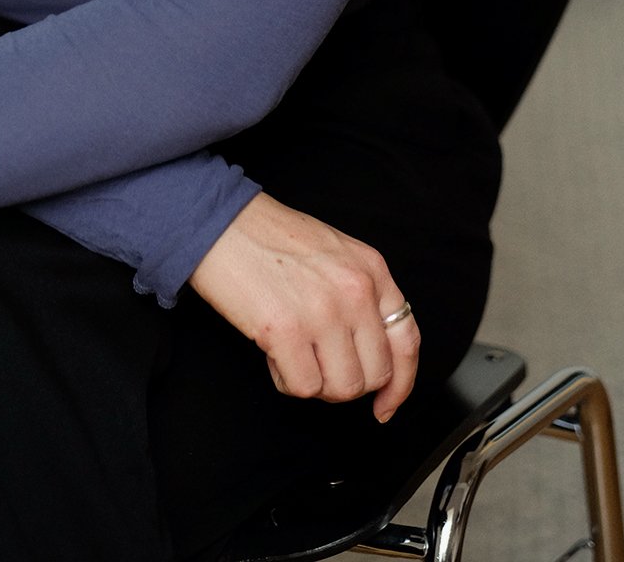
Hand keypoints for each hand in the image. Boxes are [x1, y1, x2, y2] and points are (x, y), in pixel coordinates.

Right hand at [188, 192, 419, 421]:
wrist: (217, 220)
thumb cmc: (266, 235)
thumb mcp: (333, 252)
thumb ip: (360, 294)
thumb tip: (369, 352)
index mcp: (370, 269)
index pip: (406, 341)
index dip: (399, 384)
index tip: (385, 404)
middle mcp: (355, 290)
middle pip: (375, 374)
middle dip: (345, 382)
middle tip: (318, 366)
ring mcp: (323, 311)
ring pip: (341, 388)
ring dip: (315, 382)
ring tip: (292, 353)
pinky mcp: (286, 330)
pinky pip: (303, 387)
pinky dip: (285, 379)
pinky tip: (273, 352)